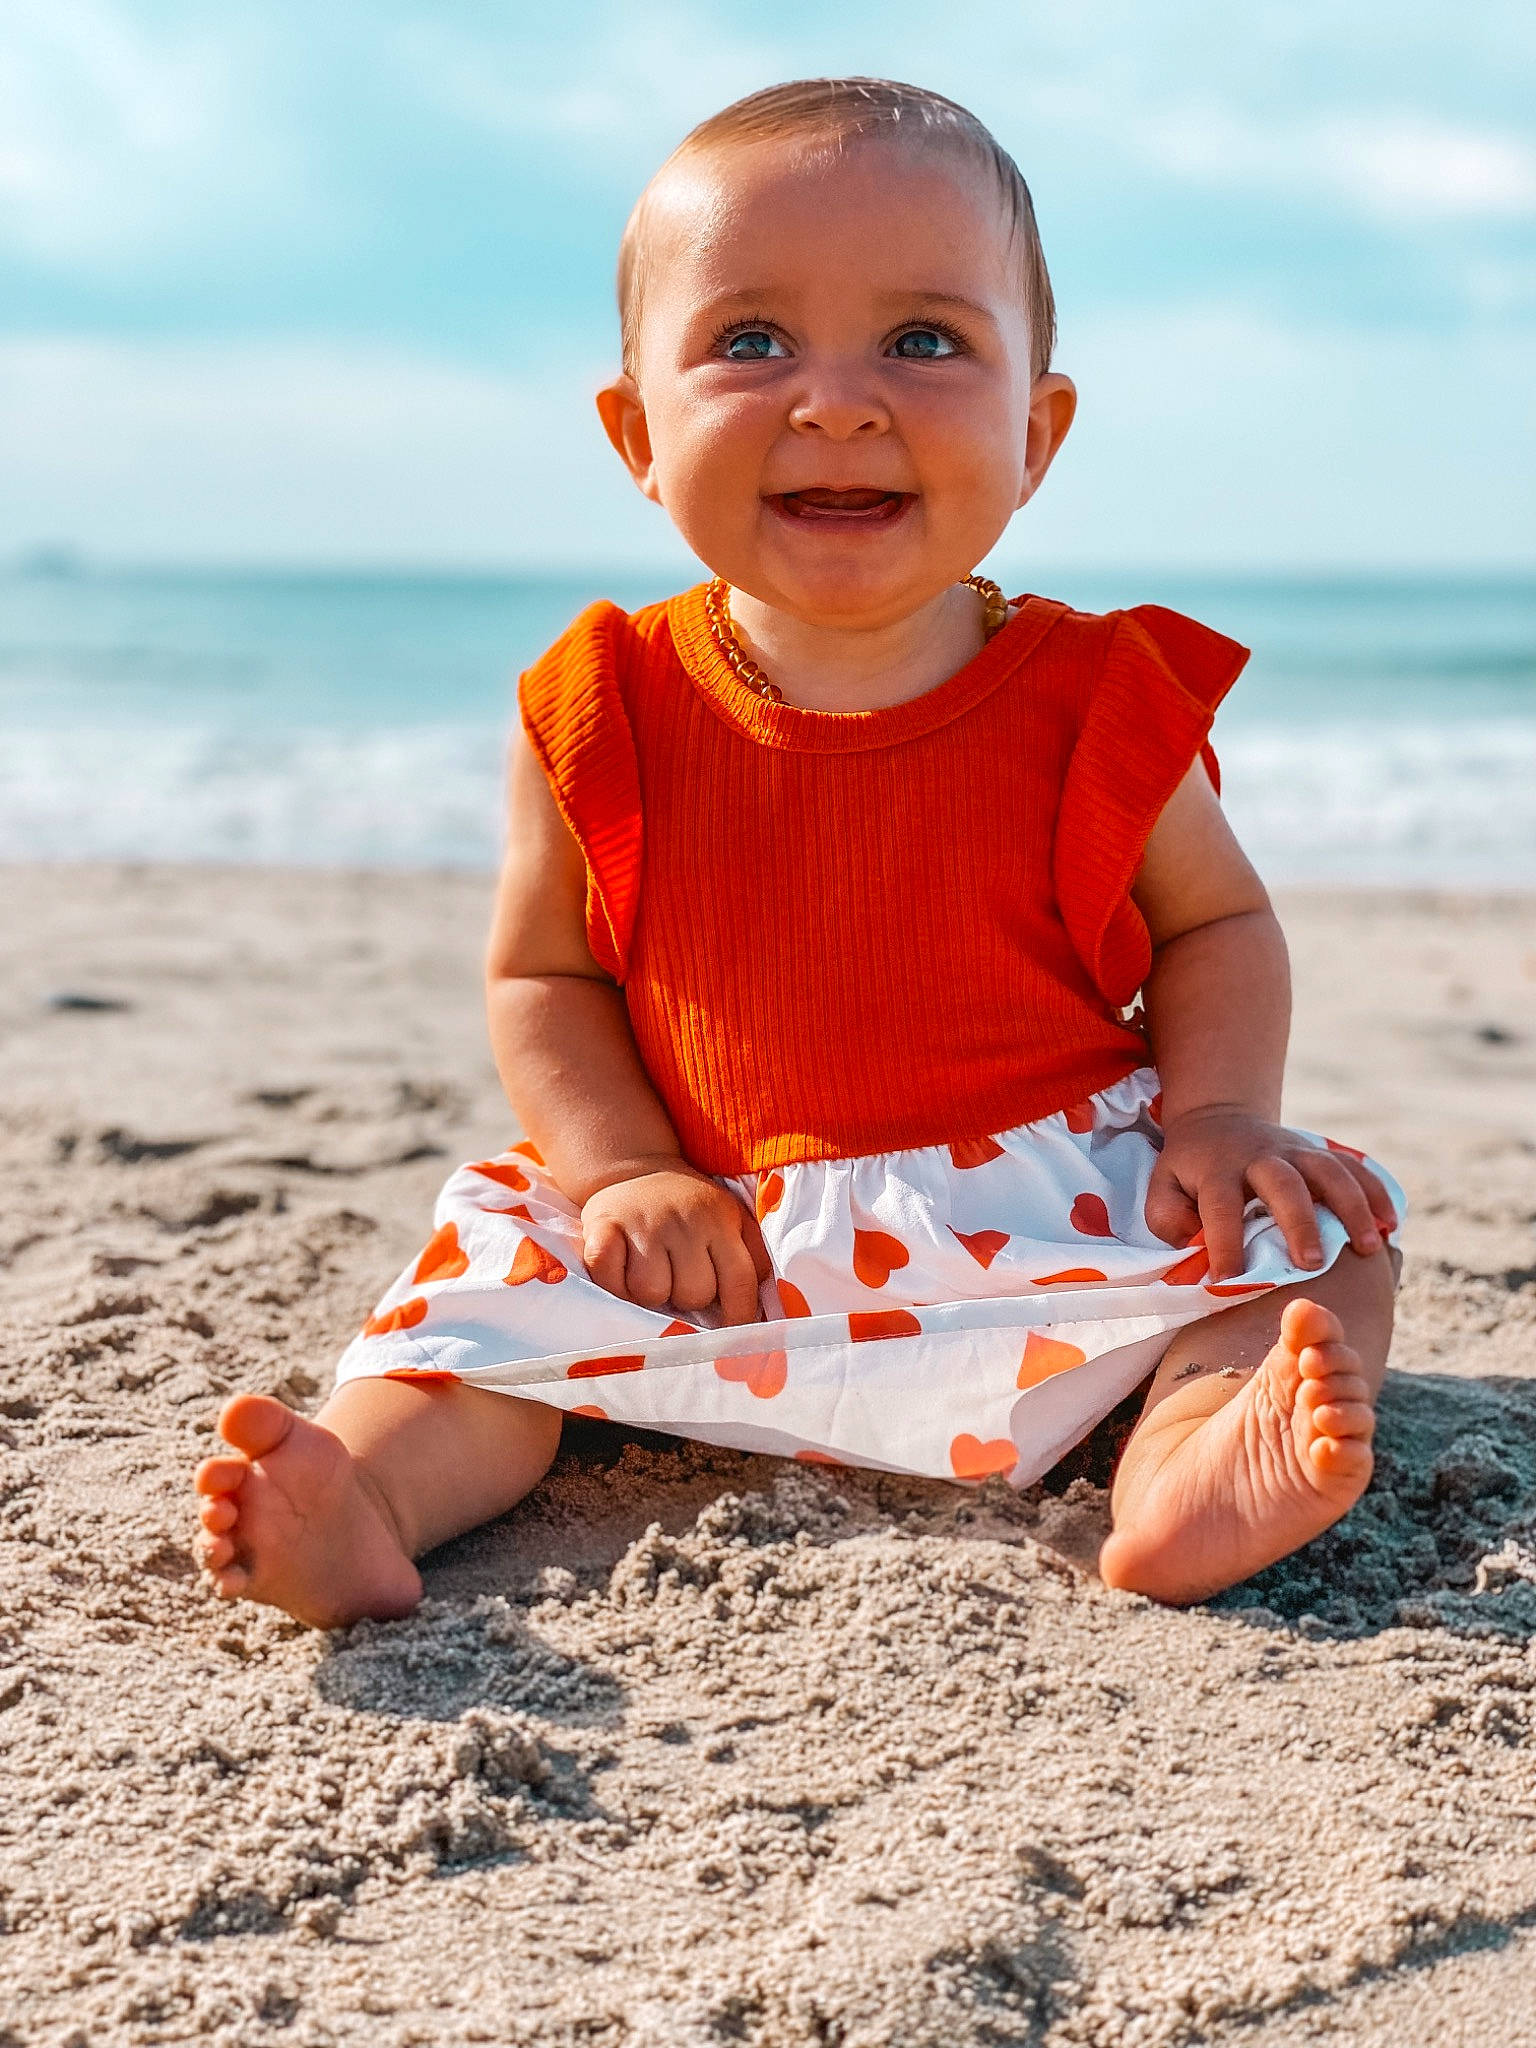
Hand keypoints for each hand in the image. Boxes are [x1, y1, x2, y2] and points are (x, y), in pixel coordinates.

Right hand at [581, 1166, 771, 1325]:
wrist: (636, 1169)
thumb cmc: (691, 1208)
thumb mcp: (732, 1221)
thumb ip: (752, 1260)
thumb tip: (764, 1315)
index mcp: (721, 1220)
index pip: (739, 1282)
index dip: (738, 1317)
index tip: (731, 1335)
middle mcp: (684, 1221)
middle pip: (693, 1294)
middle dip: (686, 1299)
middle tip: (676, 1280)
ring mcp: (642, 1222)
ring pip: (650, 1293)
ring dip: (648, 1295)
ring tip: (648, 1273)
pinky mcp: (603, 1225)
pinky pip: (610, 1279)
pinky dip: (613, 1284)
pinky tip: (621, 1269)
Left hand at [1146, 1106, 1396, 1280]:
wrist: (1219, 1118)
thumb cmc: (1190, 1170)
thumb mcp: (1164, 1188)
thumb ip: (1171, 1220)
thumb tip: (1197, 1248)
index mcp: (1217, 1168)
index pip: (1220, 1206)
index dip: (1223, 1243)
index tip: (1227, 1281)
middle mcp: (1259, 1156)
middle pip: (1284, 1183)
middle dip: (1299, 1223)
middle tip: (1310, 1264)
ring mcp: (1295, 1150)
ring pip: (1329, 1171)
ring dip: (1351, 1207)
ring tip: (1368, 1247)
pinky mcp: (1319, 1152)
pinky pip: (1354, 1167)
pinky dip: (1375, 1192)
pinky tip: (1389, 1224)